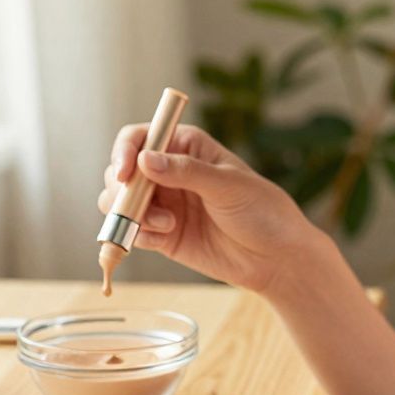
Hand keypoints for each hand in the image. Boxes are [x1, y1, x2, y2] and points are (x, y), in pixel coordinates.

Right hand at [100, 123, 324, 294]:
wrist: (275, 258)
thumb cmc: (261, 210)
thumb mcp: (227, 185)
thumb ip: (186, 172)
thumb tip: (145, 159)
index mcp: (186, 146)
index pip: (140, 137)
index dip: (124, 151)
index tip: (124, 171)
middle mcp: (169, 172)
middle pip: (122, 171)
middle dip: (122, 188)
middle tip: (139, 206)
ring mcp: (164, 204)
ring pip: (120, 203)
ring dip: (131, 214)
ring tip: (166, 225)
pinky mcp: (162, 235)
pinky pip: (134, 231)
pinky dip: (140, 235)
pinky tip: (165, 238)